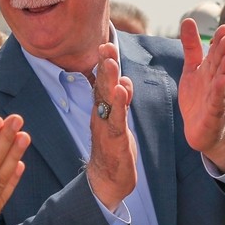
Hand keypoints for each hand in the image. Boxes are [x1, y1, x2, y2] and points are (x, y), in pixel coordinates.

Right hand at [86, 42, 136, 211]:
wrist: (107, 181)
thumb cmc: (113, 149)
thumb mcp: (118, 121)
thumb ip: (121, 102)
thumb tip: (124, 81)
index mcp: (103, 110)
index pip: (103, 83)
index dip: (105, 64)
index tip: (106, 43)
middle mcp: (101, 115)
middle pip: (102, 86)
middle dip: (104, 65)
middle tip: (105, 45)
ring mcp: (106, 127)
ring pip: (107, 100)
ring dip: (108, 79)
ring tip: (110, 61)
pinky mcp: (114, 141)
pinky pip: (116, 120)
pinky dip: (118, 104)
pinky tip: (121, 91)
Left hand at [178, 17, 224, 170]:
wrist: (203, 131)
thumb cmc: (199, 98)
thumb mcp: (192, 69)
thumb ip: (191, 47)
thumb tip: (188, 20)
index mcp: (211, 70)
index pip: (216, 53)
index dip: (219, 41)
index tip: (223, 27)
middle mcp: (217, 81)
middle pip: (221, 64)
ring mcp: (218, 97)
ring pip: (224, 81)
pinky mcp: (214, 113)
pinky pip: (218, 101)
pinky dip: (220, 91)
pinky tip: (222, 81)